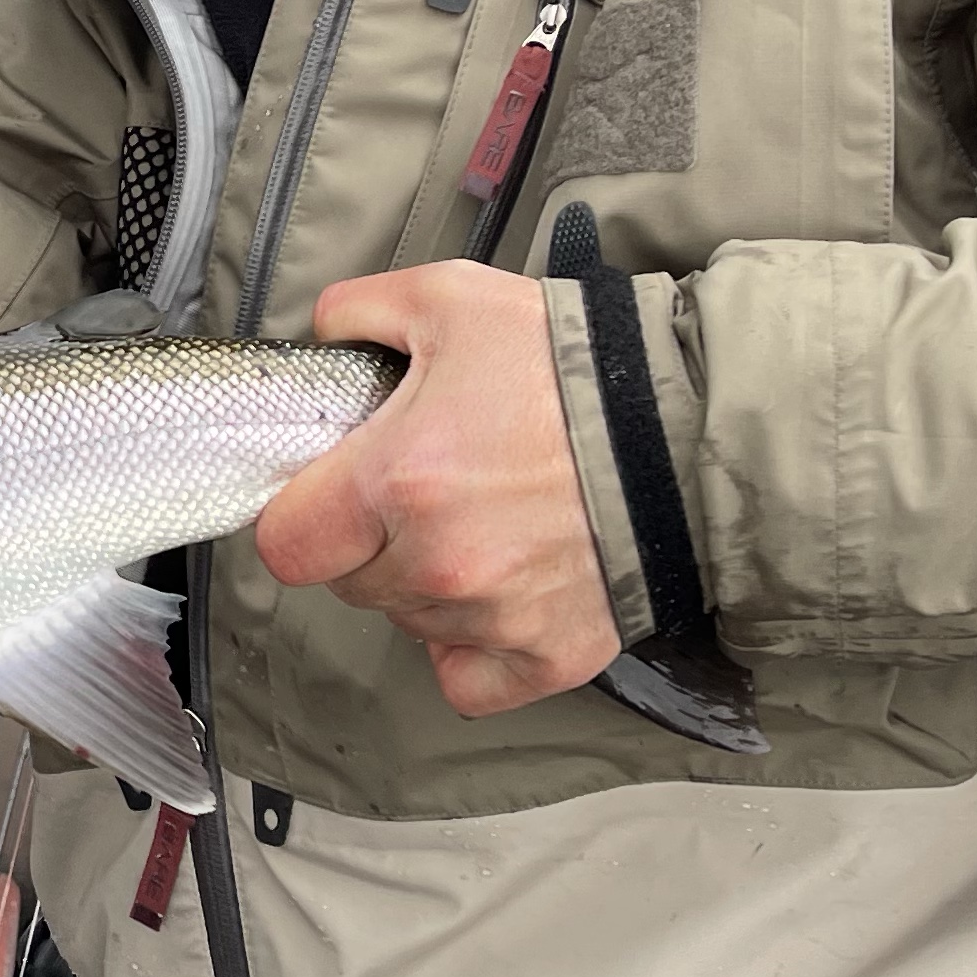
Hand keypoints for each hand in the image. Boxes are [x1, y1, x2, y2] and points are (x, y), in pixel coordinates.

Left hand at [252, 262, 622, 718]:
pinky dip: (472, 647)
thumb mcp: (452, 297)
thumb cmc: (569, 361)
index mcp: (396, 480)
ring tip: (484, 521)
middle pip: (349, 583)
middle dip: (369, 541)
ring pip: (409, 624)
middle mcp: (437, 565)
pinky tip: (498, 593)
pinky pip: (468, 679)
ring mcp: (494, 619)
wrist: (691, 423)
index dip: (300, 514)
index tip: (330, 491)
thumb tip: (322, 336)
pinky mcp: (549, 656)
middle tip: (424, 490)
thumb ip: (358, 311)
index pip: (286, 544)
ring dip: (426, 585)